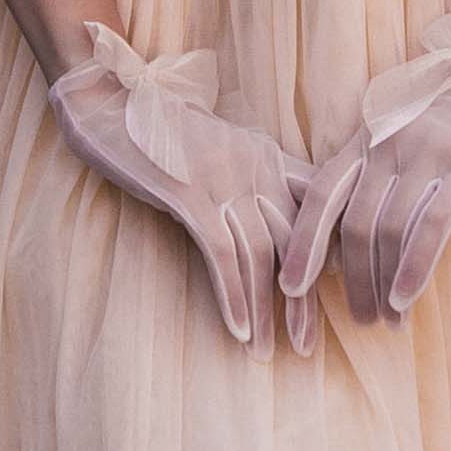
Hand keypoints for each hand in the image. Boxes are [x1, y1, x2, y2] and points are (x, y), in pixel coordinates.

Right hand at [48, 26, 306, 348]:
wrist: (111, 98)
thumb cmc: (163, 131)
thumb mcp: (222, 148)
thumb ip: (252, 178)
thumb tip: (274, 224)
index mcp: (269, 157)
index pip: (317, 210)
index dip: (331, 255)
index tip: (338, 298)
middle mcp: (257, 168)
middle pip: (297, 243)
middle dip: (302, 301)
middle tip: (307, 346)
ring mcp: (225, 180)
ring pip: (261, 255)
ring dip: (266, 311)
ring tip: (266, 352)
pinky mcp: (190, 193)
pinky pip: (221, 253)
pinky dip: (234, 296)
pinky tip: (238, 330)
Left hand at [282, 0, 450, 326]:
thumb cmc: (449, 128)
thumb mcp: (399, 142)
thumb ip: (371, 181)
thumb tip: (337, 249)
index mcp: (366, 140)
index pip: (323, 194)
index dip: (303, 242)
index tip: (291, 287)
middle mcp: (390, 145)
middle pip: (355, 222)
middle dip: (353, 279)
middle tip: (359, 319)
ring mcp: (428, 154)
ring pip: (390, 229)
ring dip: (383, 285)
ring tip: (388, 321)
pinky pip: (431, 226)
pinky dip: (414, 269)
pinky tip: (405, 300)